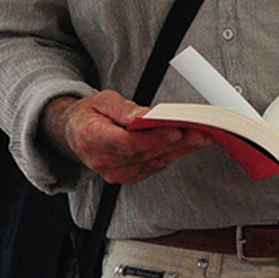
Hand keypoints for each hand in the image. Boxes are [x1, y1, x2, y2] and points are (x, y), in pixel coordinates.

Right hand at [41, 91, 210, 184]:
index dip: (153, 139)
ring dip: (180, 149)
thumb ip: (123, 109)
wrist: (76, 133)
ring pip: (153, 161)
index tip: (176, 131)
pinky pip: (153, 167)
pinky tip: (187, 145)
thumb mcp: (102, 101)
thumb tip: (145, 115)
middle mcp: (103, 160)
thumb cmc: (90, 114)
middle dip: (177, 142)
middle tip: (202, 131)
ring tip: (202, 136)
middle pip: (145, 153)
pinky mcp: (127, 176)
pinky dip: (172, 155)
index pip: (127, 143)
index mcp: (92, 138)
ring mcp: (115, 172)